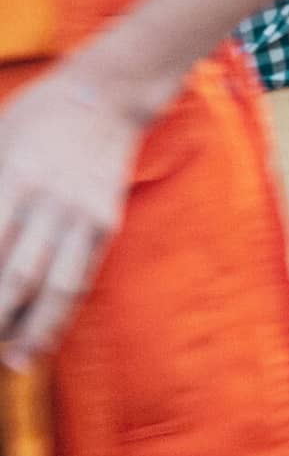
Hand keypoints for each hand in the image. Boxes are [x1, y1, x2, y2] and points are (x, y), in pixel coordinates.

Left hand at [0, 70, 147, 367]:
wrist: (106, 95)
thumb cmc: (35, 117)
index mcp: (14, 178)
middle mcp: (51, 202)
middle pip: (20, 277)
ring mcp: (84, 215)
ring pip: (59, 286)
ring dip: (36, 329)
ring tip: (17, 359)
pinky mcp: (105, 222)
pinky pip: (82, 274)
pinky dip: (64, 308)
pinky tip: (48, 329)